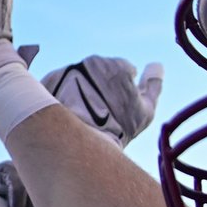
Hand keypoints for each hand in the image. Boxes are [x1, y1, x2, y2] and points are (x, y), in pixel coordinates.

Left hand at [41, 57, 163, 147]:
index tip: (117, 106)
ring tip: (81, 113)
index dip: (122, 89)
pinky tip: (66, 111)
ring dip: (80, 89)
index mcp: (118, 66)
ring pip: (78, 76)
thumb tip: (156, 65)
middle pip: (100, 72)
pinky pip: (58, 83)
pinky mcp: (50, 78)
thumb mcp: (145, 110)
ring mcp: (70, 68)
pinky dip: (62, 94)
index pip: (124, 70)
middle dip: (99, 87)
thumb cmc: (117, 130)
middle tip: (99, 112)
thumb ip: (153, 85)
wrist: (78, 145)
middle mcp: (93, 62)